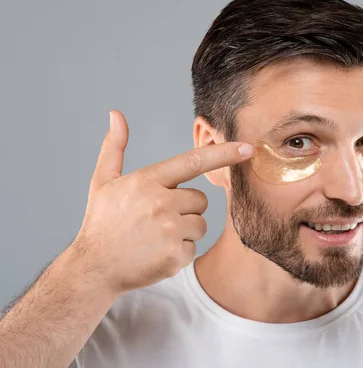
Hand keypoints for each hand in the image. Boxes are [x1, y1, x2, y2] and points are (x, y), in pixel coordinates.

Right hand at [69, 110, 251, 294]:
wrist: (94, 268)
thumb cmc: (102, 223)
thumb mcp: (103, 182)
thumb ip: (115, 147)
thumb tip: (116, 114)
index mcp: (146, 181)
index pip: (193, 162)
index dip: (224, 154)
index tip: (248, 148)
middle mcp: (159, 203)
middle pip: (200, 200)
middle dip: (185, 209)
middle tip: (156, 220)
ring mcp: (168, 230)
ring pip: (200, 224)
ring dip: (184, 232)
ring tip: (154, 237)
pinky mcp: (174, 256)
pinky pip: (193, 248)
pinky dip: (179, 253)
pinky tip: (155, 254)